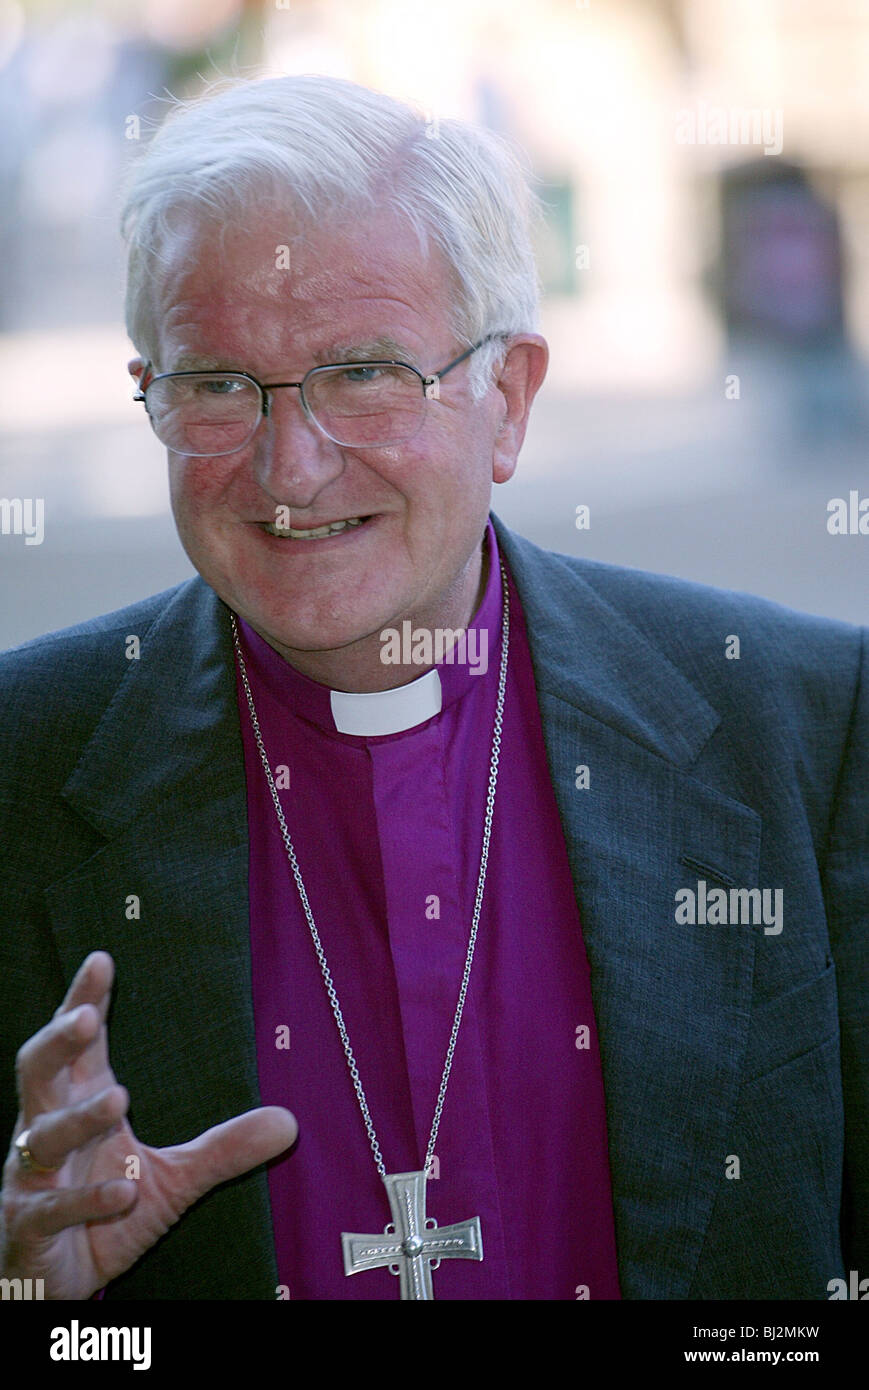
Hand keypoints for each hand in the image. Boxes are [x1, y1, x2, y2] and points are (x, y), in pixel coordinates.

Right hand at [0, 951, 296, 1298]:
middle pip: (38, 1070)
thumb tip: (290, 1121)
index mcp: (81, 1102)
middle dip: (58, 1040)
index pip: (78, 1044)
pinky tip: (123, 1193)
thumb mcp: (176, 1179)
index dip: (83, 1000)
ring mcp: (33, 1177)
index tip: (101, 960)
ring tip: (117, 1097)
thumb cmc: (108, 1213)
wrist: (60, 1282)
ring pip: (42, 1134)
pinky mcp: (30, 1225)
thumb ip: (225, 1149)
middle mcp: (48, 1129)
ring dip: (77, 1117)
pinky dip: (87, 1199)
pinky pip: (51, 1207)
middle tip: (87, 1017)